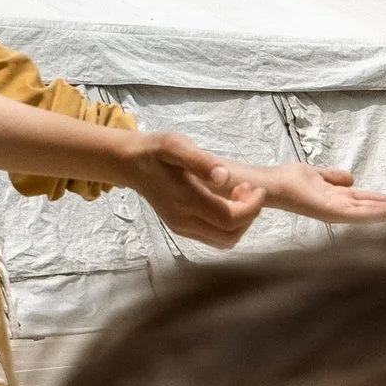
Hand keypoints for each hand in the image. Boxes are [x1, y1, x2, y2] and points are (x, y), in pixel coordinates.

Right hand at [124, 131, 264, 249]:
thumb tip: (224, 177)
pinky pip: (213, 237)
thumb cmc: (154, 151)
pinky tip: (225, 202)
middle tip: (247, 190)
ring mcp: (181, 228)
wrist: (129, 163)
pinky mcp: (181, 228)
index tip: (256, 188)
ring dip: (240, 222)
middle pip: (231, 235)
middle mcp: (183, 220)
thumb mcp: (175, 145)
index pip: (231, 219)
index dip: (252, 208)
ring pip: (224, 240)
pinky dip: (228, 225)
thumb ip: (200, 161)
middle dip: (249, 215)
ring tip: (237, 195)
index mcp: (186, 200)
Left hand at [214, 161, 385, 225]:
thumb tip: (350, 179)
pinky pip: (361, 212)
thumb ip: (333, 177)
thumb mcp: (317, 175)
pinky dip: (380, 211)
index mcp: (338, 200)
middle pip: (374, 208)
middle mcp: (340, 209)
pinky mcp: (333, 211)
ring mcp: (338, 211)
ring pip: (372, 212)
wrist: (271, 184)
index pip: (368, 201)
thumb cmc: (288, 179)